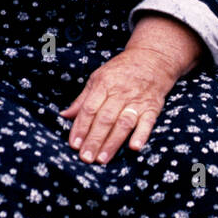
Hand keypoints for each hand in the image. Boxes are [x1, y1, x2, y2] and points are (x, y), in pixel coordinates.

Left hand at [60, 15, 201, 163]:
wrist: (153, 58)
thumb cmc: (122, 70)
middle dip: (94, 140)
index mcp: (104, 84)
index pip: (90, 109)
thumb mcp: (99, 78)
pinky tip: (134, 147)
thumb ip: (83, 99)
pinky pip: (147, 122)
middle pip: (105, 119)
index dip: (81, 127)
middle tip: (86, 158)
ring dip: (112, 142)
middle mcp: (120, 93)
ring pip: (123, 123)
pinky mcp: (152, 107)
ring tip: (102, 159)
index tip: (74, 145)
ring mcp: (137, 100)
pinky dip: (141, 135)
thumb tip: (64, 115)